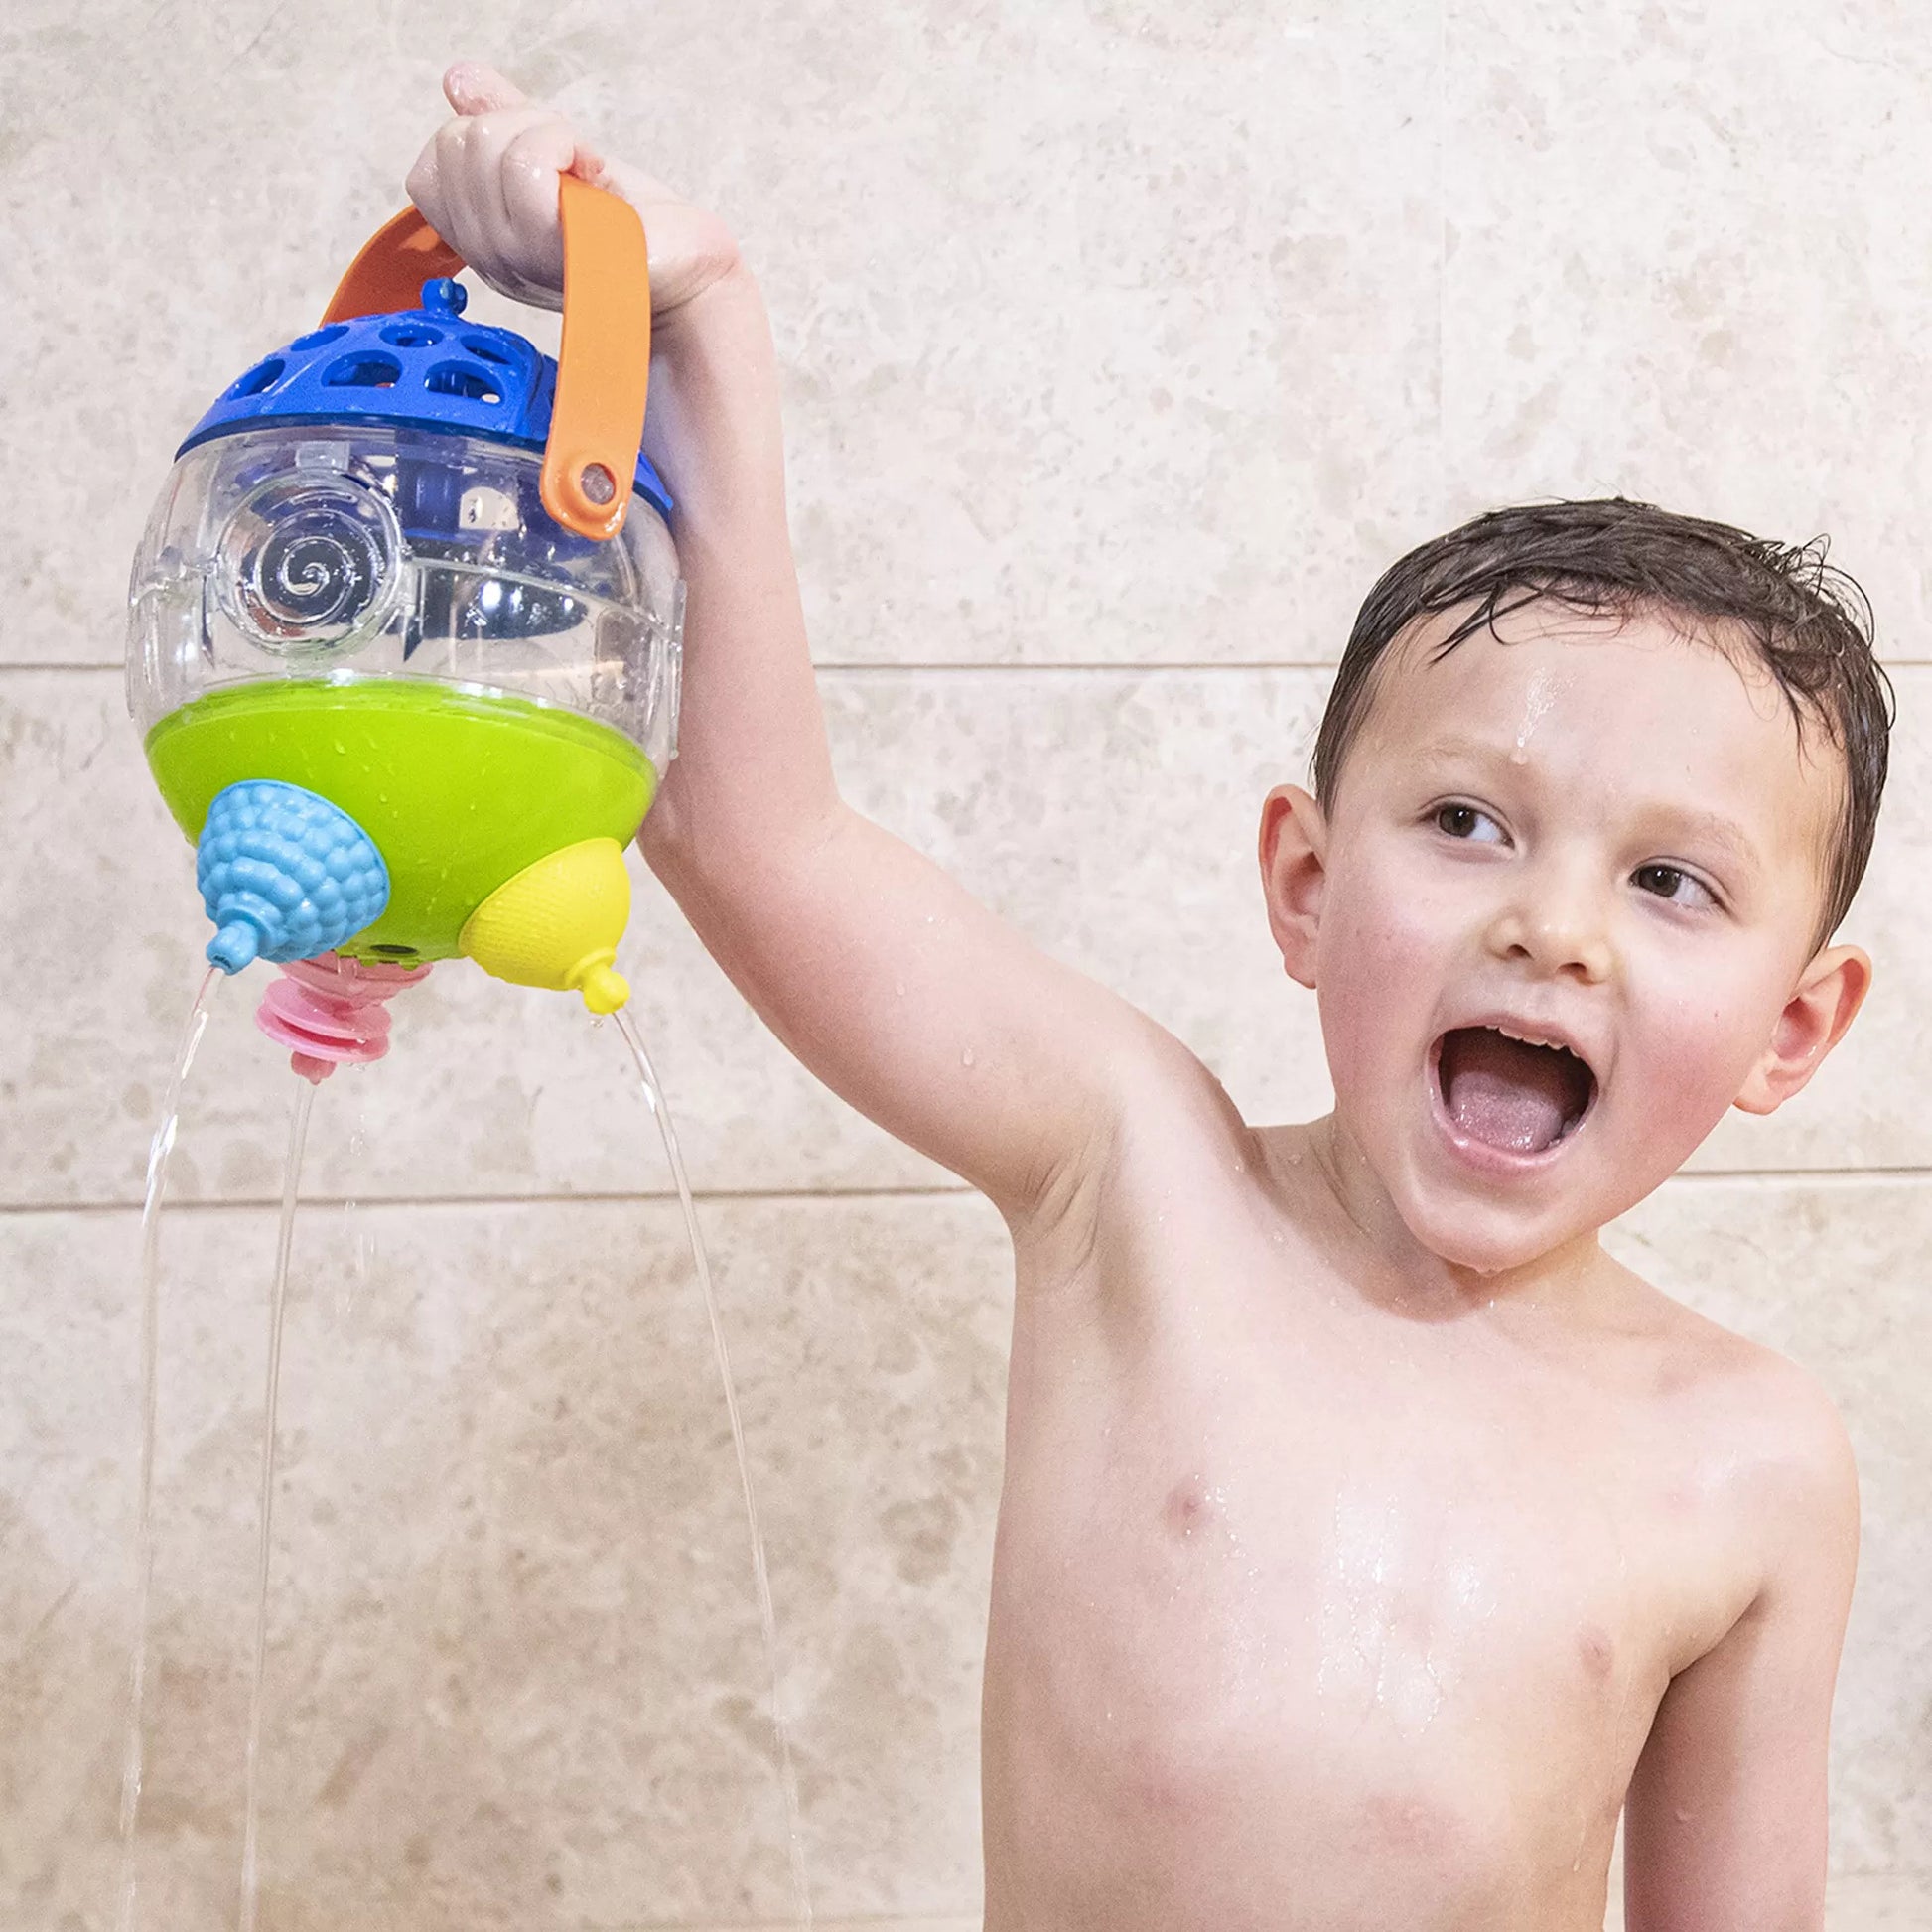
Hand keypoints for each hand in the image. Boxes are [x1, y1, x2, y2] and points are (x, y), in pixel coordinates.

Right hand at [405, 61, 742, 319]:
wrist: (689, 265)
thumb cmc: (631, 222)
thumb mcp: (557, 160)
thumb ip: (503, 121)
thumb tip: (458, 80)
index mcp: (483, 239)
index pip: (428, 169)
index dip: (479, 136)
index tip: (540, 153)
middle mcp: (491, 257)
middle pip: (456, 143)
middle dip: (519, 124)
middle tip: (572, 159)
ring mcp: (519, 259)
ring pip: (488, 146)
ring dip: (548, 134)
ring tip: (587, 170)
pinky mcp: (556, 251)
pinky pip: (526, 169)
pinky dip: (564, 147)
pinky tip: (595, 174)